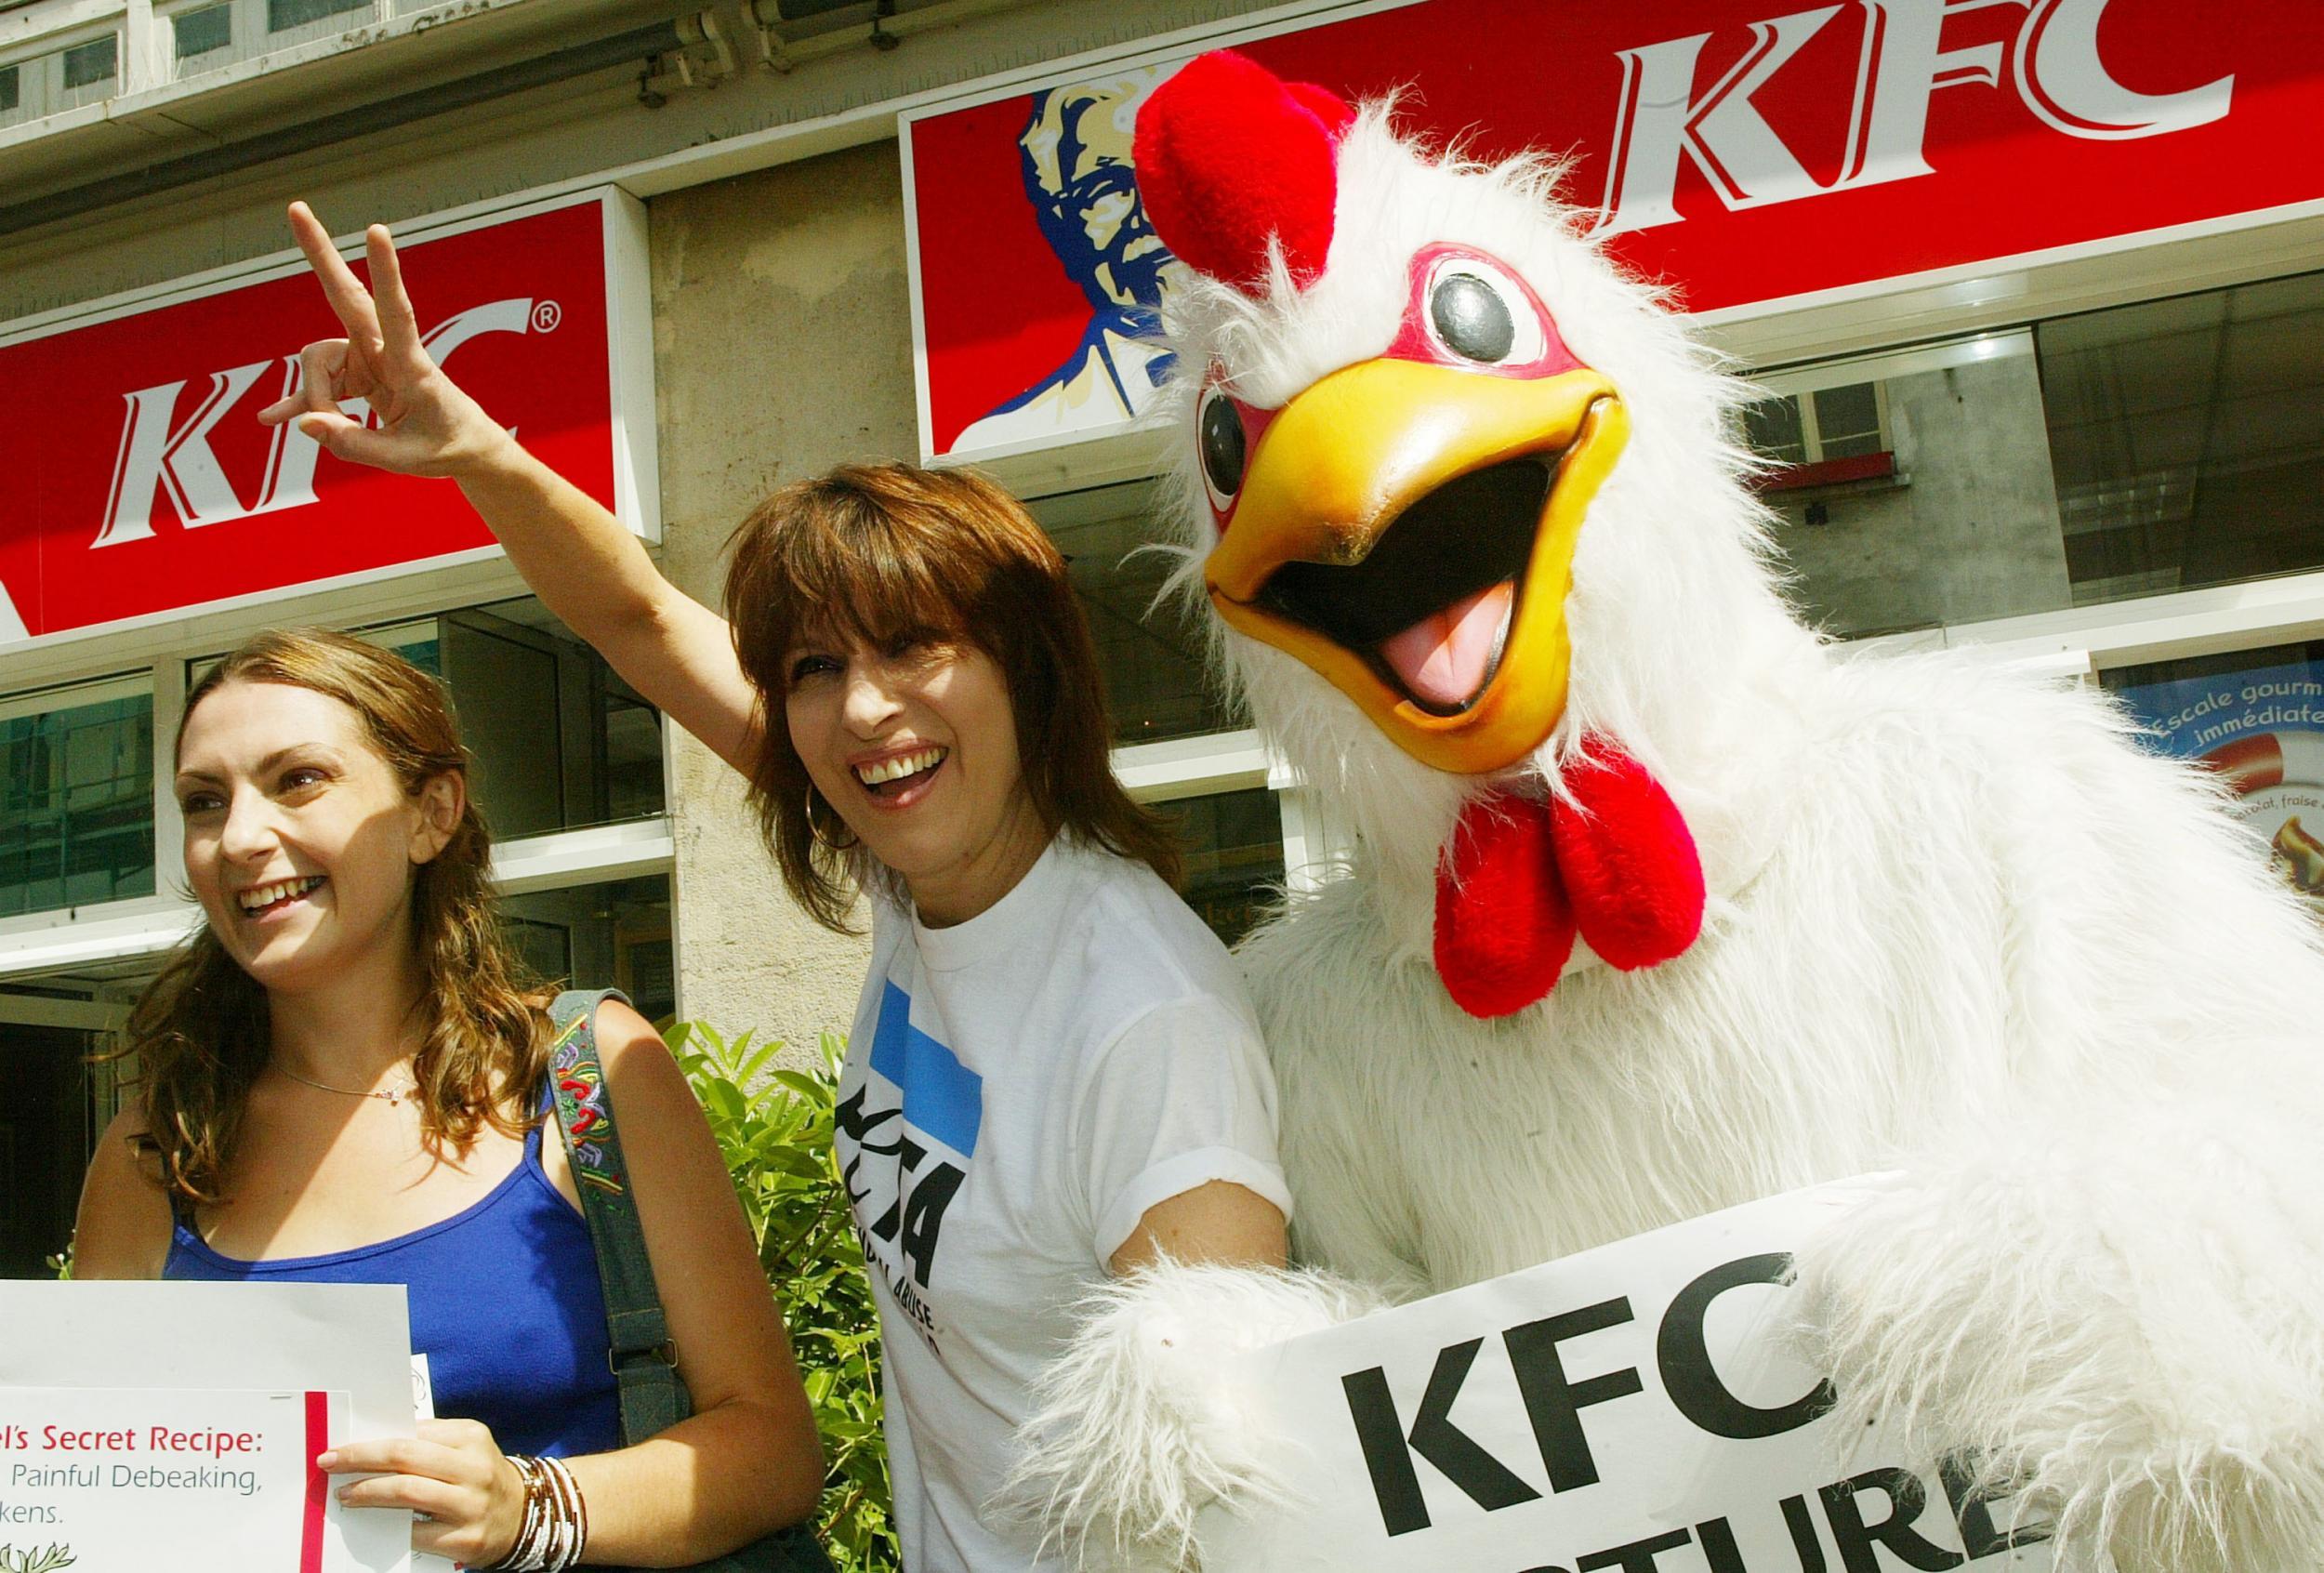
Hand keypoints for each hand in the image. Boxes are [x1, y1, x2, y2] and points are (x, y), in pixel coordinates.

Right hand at [258, 201, 516, 478]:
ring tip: (334, 431)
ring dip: (317, 399)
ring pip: (318, 363)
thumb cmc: (447, 447)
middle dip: (320, 254)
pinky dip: (301, 403)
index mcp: (412, 366)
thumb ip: (353, 444)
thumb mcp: (405, 460)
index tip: (376, 231)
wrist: (467, 447)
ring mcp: (369, 358)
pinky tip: (272, 418)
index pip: (397, 312)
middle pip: (346, 296)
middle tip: (295, 208)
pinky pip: (318, 384)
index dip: (386, 272)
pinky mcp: (358, 372)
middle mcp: (387, 352)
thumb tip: (305, 424)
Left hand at [320, 1417, 526, 1565]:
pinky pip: (415, 1532)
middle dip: (361, 1459)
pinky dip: (389, 1526)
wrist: (521, 1517)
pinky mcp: (465, 1539)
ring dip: (368, 1492)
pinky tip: (373, 1522)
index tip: (340, 1446)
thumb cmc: (478, 1477)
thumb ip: (428, 1442)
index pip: (412, 1432)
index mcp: (472, 1437)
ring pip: (407, 1491)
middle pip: (405, 1456)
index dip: (372, 1440)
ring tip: (345, 1495)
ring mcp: (471, 1505)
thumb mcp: (465, 1449)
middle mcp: (475, 1468)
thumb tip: (372, 1441)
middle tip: (329, 1463)